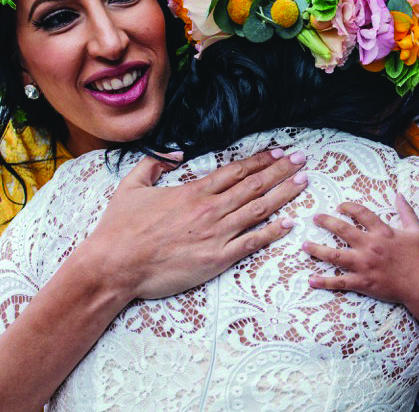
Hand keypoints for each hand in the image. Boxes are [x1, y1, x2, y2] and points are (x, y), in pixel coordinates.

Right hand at [88, 149, 308, 299]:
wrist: (114, 265)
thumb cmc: (119, 229)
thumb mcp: (131, 187)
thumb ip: (154, 165)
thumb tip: (176, 153)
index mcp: (193, 192)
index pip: (235, 171)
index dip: (261, 161)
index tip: (279, 152)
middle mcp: (210, 209)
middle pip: (254, 186)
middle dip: (282, 171)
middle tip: (303, 160)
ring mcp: (216, 234)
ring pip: (258, 210)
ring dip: (284, 194)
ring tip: (304, 181)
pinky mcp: (217, 259)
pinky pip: (251, 242)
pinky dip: (272, 232)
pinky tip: (289, 223)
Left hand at [304, 194, 418, 308]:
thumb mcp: (415, 230)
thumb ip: (406, 211)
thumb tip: (399, 194)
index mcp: (382, 232)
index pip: (361, 214)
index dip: (348, 207)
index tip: (339, 206)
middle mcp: (370, 246)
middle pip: (342, 230)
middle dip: (326, 222)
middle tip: (315, 218)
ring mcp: (364, 265)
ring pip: (335, 256)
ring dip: (317, 250)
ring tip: (304, 245)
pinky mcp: (362, 283)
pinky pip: (339, 282)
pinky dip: (324, 282)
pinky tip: (311, 280)